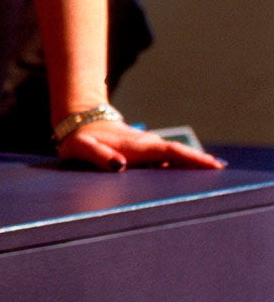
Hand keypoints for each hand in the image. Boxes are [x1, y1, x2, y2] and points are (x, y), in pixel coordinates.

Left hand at [57, 120, 224, 170]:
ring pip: (174, 157)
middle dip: (199, 163)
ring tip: (213, 178)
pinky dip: (179, 166)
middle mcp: (146, 145)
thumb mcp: (82, 147)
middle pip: (178, 154)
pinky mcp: (144, 152)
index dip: (191, 158)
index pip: (170, 151)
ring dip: (191, 166)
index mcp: (136, 146)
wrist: (79, 122)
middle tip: (222, 176)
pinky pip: (166, 160)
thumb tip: (120, 165)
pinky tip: (189, 178)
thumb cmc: (79, 139)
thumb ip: (98, 156)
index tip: (213, 165)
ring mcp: (147, 148)